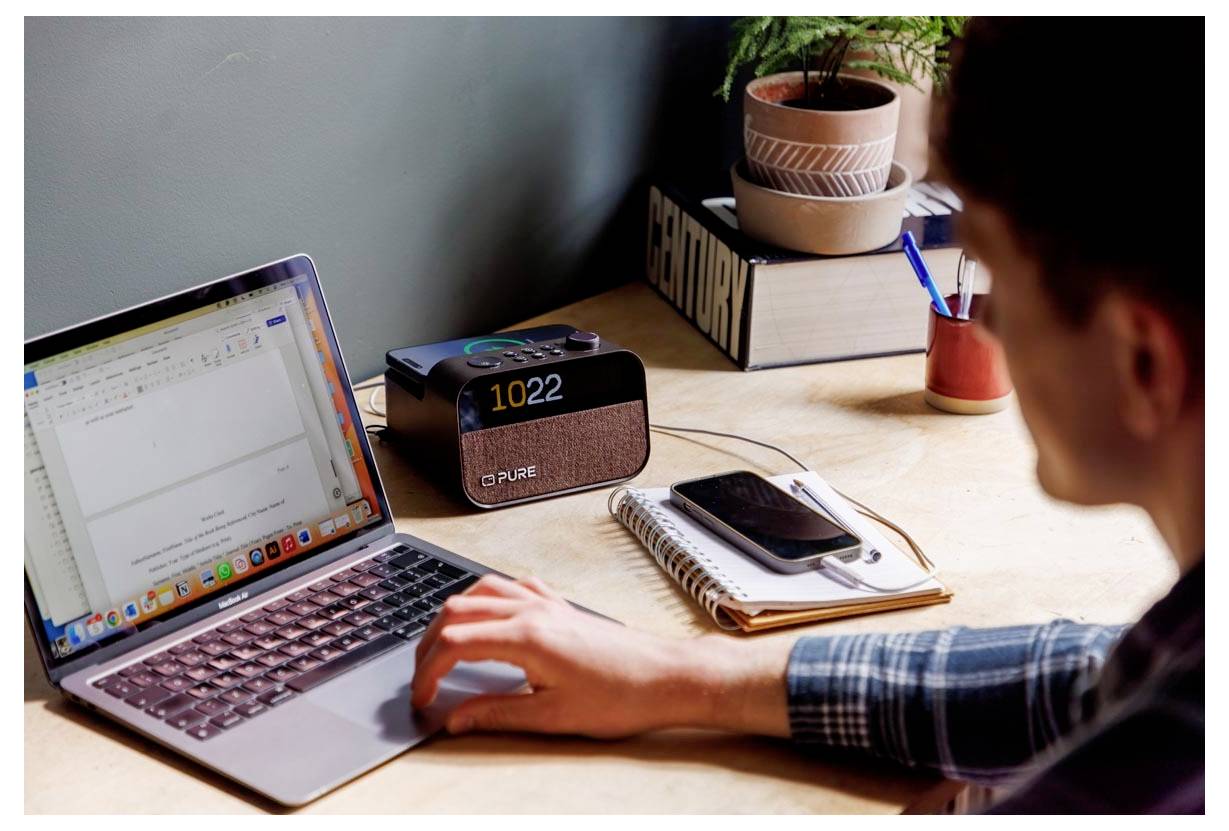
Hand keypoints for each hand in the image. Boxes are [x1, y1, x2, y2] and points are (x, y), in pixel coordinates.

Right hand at [411, 574, 792, 738]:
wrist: (666, 676)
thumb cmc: (622, 695)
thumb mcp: (553, 716)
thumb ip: (497, 714)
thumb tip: (456, 719)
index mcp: (527, 637)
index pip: (454, 643)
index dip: (427, 671)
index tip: (423, 696)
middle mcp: (534, 611)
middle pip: (458, 609)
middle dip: (430, 642)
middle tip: (424, 676)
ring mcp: (548, 604)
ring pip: (482, 590)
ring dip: (454, 614)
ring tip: (443, 646)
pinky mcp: (561, 607)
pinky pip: (513, 587)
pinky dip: (488, 599)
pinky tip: (489, 617)